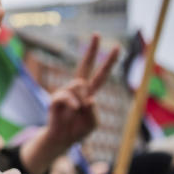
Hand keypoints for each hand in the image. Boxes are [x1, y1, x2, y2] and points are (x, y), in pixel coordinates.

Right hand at [20, 34, 118, 173]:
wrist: (62, 139)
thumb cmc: (78, 130)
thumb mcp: (93, 123)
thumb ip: (94, 111)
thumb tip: (89, 99)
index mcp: (89, 92)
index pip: (101, 75)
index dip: (109, 62)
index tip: (117, 47)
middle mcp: (77, 89)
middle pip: (85, 65)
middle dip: (92, 49)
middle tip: (97, 34)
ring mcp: (66, 92)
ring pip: (79, 85)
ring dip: (81, 99)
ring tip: (77, 111)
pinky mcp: (56, 98)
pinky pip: (67, 96)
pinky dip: (72, 104)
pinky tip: (72, 109)